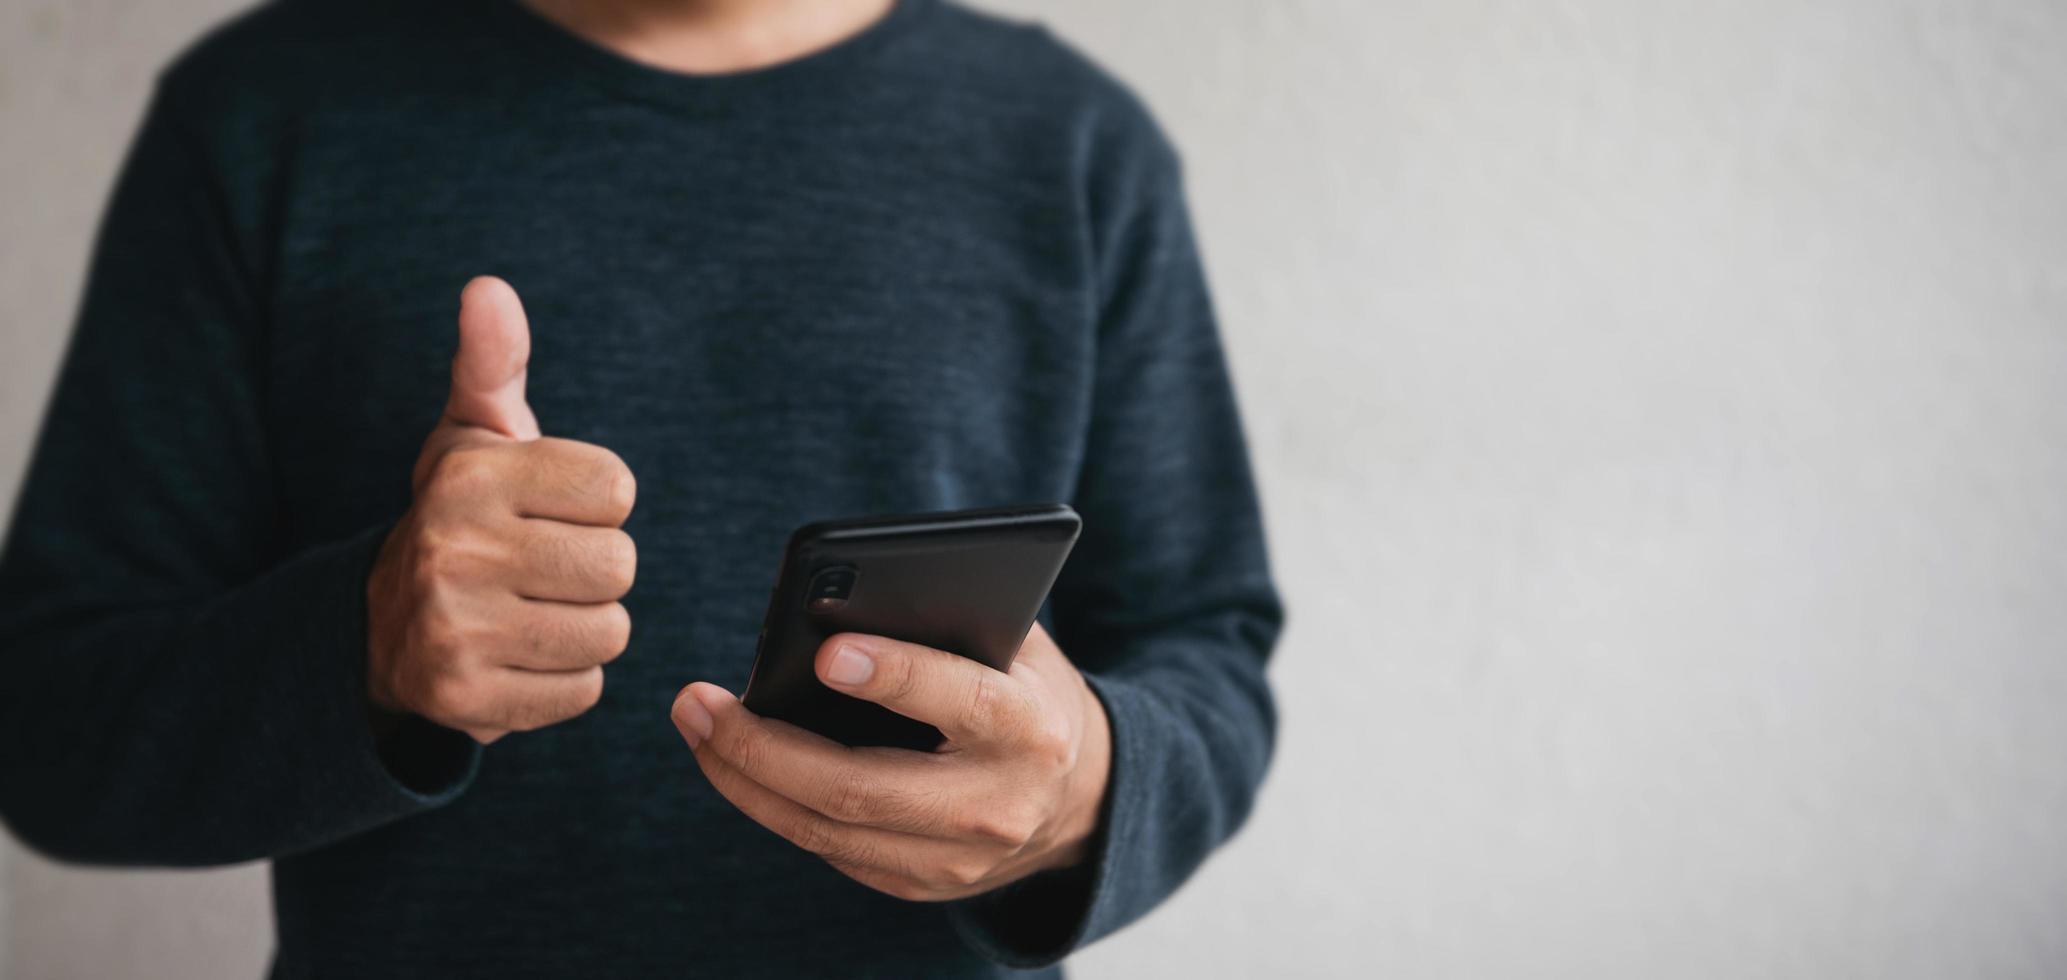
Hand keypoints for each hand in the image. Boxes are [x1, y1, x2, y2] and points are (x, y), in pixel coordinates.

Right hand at [366, 276, 637, 743]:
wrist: (381, 627)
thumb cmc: (460, 514)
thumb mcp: (471, 434)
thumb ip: (493, 360)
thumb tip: (488, 289)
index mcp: (469, 475)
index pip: (616, 487)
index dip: (596, 502)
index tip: (550, 508)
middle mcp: (455, 549)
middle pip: (620, 563)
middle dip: (595, 568)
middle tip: (542, 566)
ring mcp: (457, 630)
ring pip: (610, 631)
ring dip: (583, 626)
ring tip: (530, 609)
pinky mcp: (469, 700)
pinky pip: (585, 690)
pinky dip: (564, 680)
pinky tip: (518, 655)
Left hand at [670, 623, 1111, 900]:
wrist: (1082, 797)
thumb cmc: (1026, 693)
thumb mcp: (1015, 645)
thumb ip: (953, 618)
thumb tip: (847, 594)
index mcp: (1029, 729)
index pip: (960, 701)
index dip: (895, 676)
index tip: (826, 652)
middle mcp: (996, 805)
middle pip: (862, 789)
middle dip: (766, 747)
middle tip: (699, 701)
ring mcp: (958, 860)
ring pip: (830, 830)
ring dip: (747, 781)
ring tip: (697, 726)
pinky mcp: (923, 886)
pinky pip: (831, 850)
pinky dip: (773, 806)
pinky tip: (733, 764)